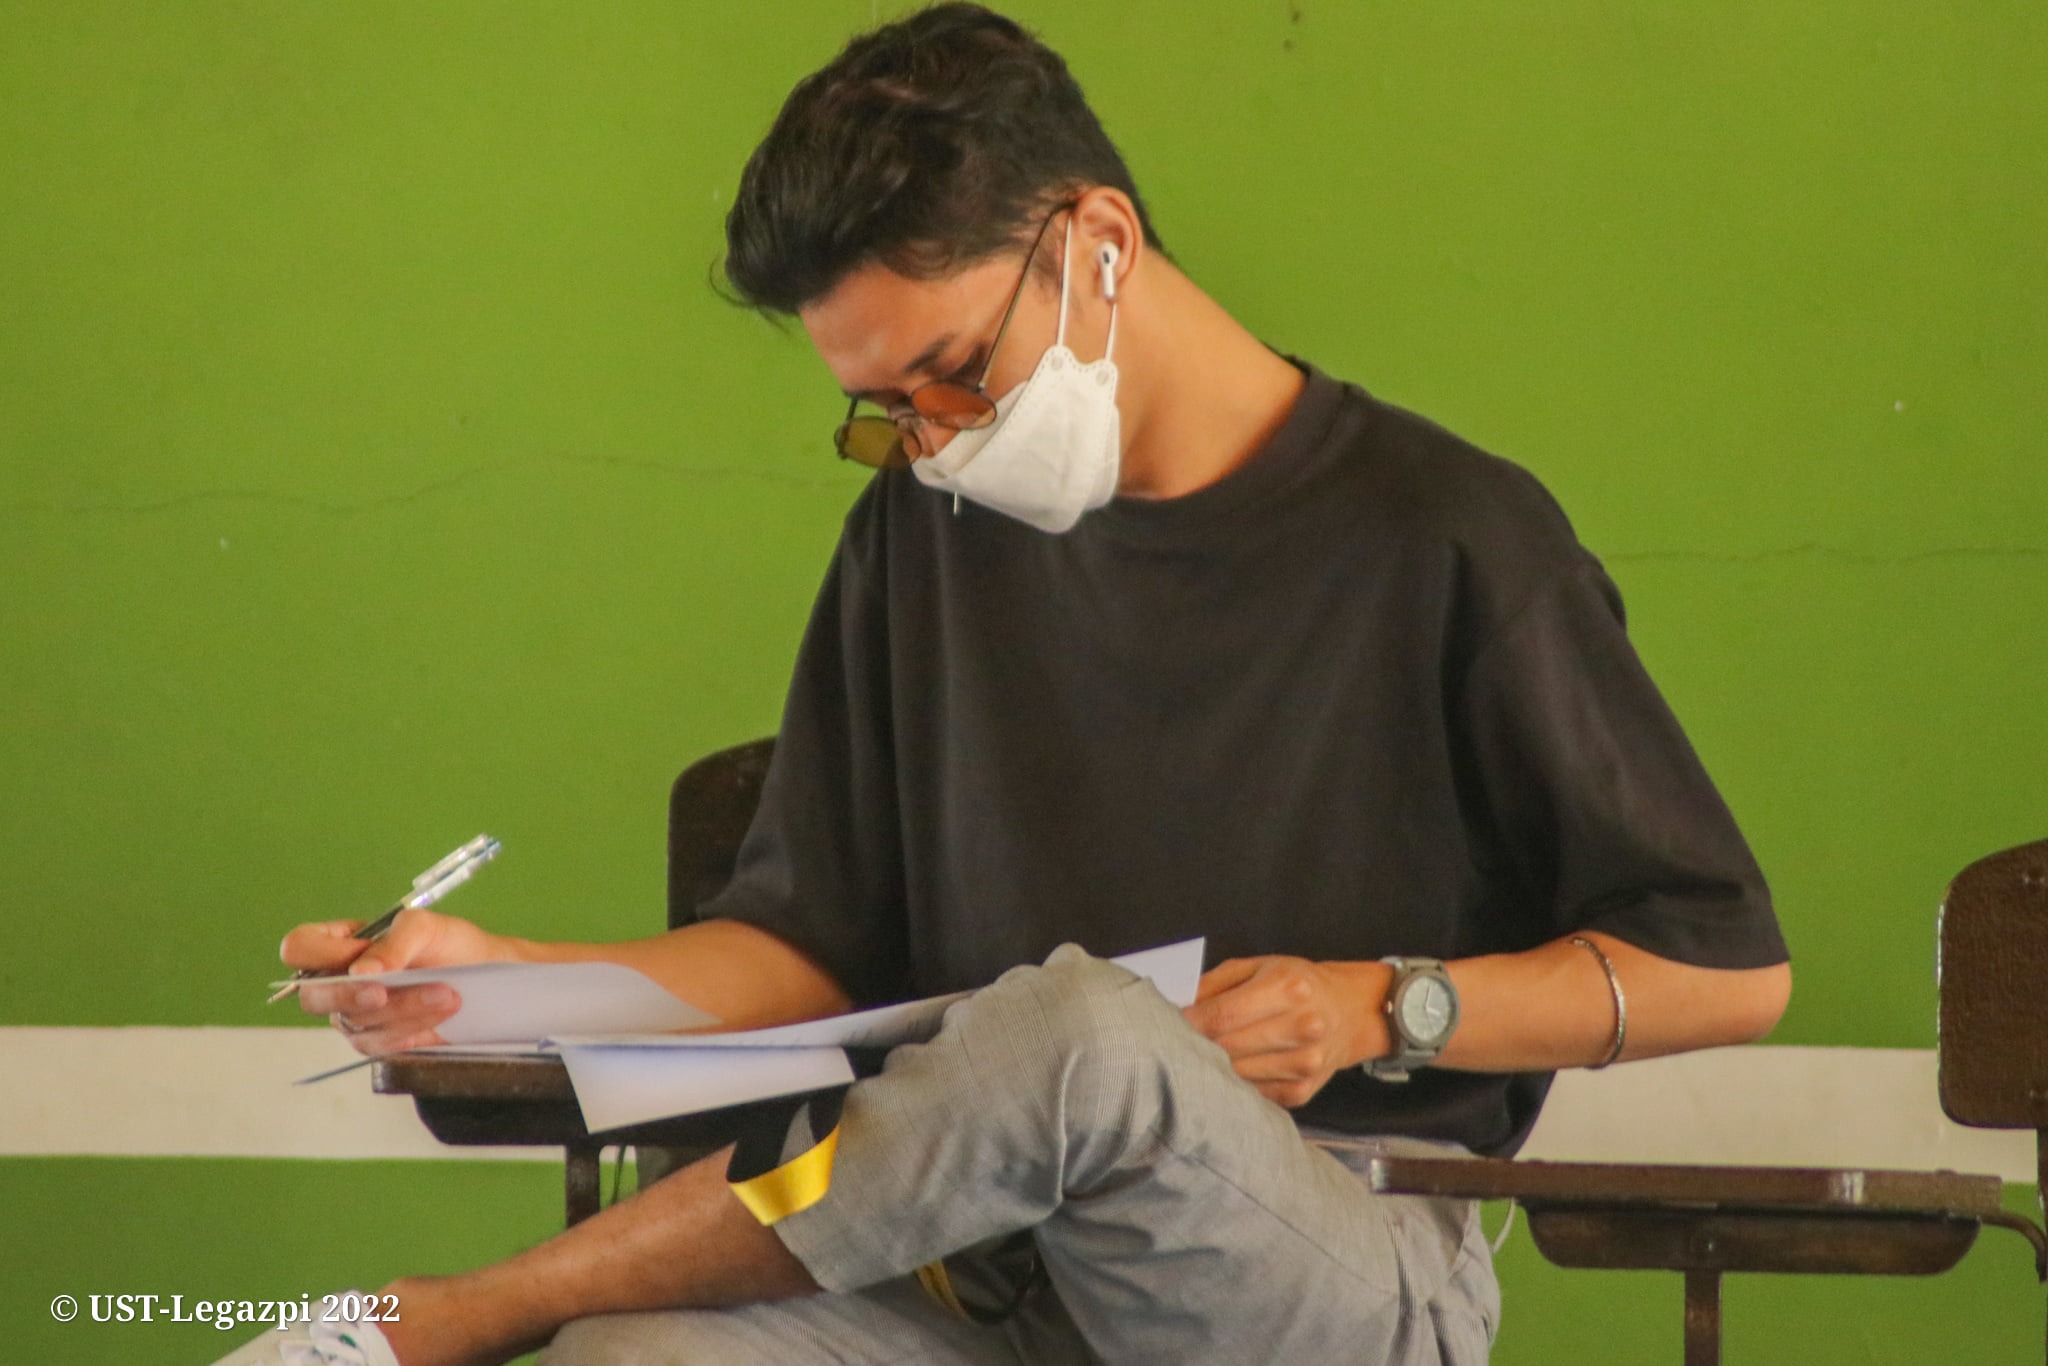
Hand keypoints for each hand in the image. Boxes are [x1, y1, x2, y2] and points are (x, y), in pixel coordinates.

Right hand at [283, 909, 501, 1055]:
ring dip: (403, 1009)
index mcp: (338, 943)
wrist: (482, 975)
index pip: (299, 947)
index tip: (357, 962)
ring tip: (447, 994)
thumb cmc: (447, 944)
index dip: (317, 955)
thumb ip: (393, 942)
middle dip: (351, 996)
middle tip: (385, 992)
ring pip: (355, 1022)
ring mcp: (354, 1015)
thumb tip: (361, 971)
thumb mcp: (425, 927)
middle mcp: (338, 981)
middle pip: (312, 998)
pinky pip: (381, 1043)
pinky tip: (442, 1012)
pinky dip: (414, 1027)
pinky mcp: (378, 1040)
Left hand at [1181, 956, 1392, 1107]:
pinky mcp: (1303, 1092)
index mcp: (1290, 988)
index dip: (1189, 1023)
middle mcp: (1303, 1027)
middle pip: (1227, 1048)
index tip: (1169, 1024)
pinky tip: (1231, 1070)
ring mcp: (1305, 1064)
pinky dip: (1234, 1084)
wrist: (1349, 1011)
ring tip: (1203, 1055)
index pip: (1224, 1015)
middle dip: (1198, 1045)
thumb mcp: (1258, 966)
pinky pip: (1252, 1094)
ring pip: (1236, 1075)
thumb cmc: (1296, 983)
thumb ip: (1214, 984)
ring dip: (1213, 1068)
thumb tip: (1176, 1006)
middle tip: (1179, 1040)